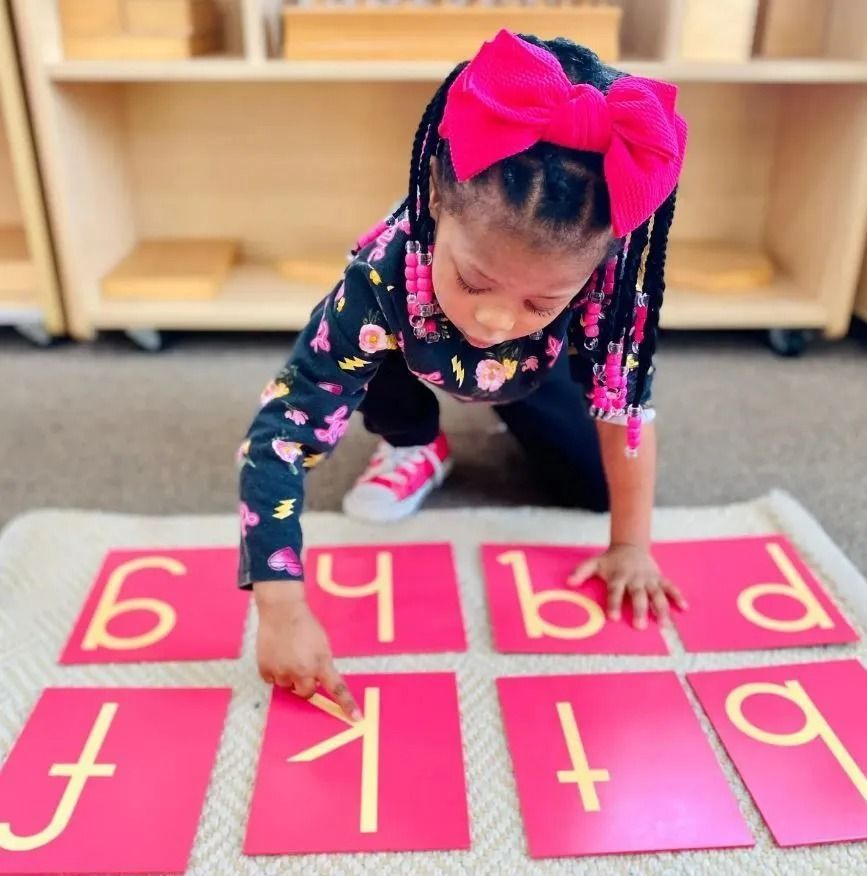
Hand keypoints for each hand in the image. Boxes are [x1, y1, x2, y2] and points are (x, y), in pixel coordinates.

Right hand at [254, 580, 360, 720]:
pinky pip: (271, 680)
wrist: (282, 611)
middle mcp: (303, 671)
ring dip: (288, 676)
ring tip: (286, 654)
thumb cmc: (305, 625)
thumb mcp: (322, 644)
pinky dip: (273, 671)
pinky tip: (276, 654)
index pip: (338, 688)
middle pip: (306, 692)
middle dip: (305, 684)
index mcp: (321, 663)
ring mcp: (283, 672)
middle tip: (302, 666)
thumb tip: (317, 681)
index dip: (347, 704)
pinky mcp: (266, 670)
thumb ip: (322, 664)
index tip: (356, 718)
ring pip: (287, 686)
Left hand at [567, 544, 687, 629]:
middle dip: (640, 610)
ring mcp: (649, 578)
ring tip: (664, 624)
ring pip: (657, 593)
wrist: (630, 546)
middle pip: (638, 595)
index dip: (613, 603)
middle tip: (640, 627)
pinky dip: (678, 596)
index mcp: (618, 576)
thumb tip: (568, 583)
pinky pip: (670, 587)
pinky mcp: (659, 578)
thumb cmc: (610, 560)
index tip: (613, 618)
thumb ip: (581, 572)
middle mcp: (635, 578)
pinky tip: (684, 608)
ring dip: (661, 608)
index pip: (615, 591)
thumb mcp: (594, 563)